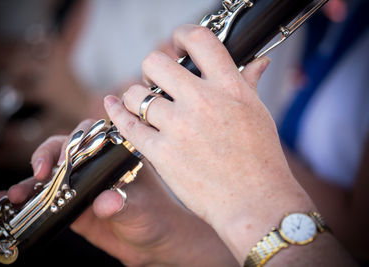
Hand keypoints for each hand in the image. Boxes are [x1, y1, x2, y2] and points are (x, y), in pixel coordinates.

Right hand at [0, 119, 235, 265]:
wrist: (152, 243)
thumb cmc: (155, 217)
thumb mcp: (142, 210)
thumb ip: (124, 204)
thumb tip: (106, 202)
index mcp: (117, 153)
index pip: (93, 134)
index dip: (77, 140)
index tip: (68, 156)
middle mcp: (97, 163)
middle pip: (67, 145)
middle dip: (50, 155)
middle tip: (43, 172)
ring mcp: (82, 181)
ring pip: (51, 167)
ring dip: (31, 175)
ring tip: (20, 191)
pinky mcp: (71, 202)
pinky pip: (45, 195)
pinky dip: (28, 194)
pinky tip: (14, 197)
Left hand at [103, 25, 315, 261]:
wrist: (255, 202)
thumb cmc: (261, 159)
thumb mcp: (259, 113)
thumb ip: (248, 83)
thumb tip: (257, 61)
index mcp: (230, 87)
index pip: (199, 40)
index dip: (183, 36)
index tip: (178, 45)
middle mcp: (202, 101)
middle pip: (156, 63)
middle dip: (152, 69)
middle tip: (157, 82)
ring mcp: (180, 127)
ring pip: (136, 94)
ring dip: (135, 96)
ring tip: (142, 104)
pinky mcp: (162, 153)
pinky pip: (127, 125)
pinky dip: (117, 112)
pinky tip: (113, 105)